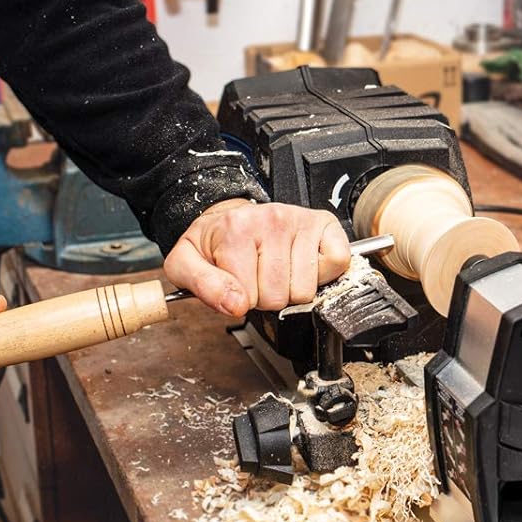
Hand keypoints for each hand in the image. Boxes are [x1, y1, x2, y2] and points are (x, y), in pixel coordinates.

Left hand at [164, 200, 350, 316]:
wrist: (230, 218)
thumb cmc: (213, 244)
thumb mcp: (185, 264)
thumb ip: (202, 286)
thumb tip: (235, 304)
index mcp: (236, 229)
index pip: (250, 298)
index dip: (243, 300)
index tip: (237, 283)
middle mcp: (272, 219)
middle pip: (281, 295)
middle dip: (268, 296)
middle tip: (257, 277)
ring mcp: (300, 220)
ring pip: (308, 287)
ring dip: (293, 288)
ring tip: (277, 270)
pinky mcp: (324, 224)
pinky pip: (337, 263)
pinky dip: (324, 273)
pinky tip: (303, 264)